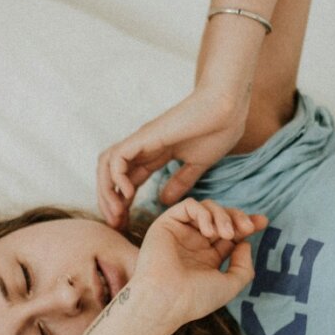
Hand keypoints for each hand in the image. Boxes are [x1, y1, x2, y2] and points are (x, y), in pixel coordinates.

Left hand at [97, 87, 247, 228]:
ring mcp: (142, 141)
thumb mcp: (196, 165)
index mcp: (154, 154)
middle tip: (116, 224)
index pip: (128, 181)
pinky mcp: (144, 137)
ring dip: (107, 191)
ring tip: (117, 213)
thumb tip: (164, 200)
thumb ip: (180, 181)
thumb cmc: (217, 131)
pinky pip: (117, 157)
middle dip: (109, 201)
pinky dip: (116, 176)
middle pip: (111, 175)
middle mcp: (143, 147)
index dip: (122, 203)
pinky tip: (127, 193)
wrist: (227, 110)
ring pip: (107, 165)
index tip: (125, 225)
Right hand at [130, 199, 267, 326]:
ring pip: (207, 208)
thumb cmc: (195, 299)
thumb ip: (243, 266)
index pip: (230, 234)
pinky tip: (208, 232)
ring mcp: (181, 233)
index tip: (262, 222)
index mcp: (208, 258)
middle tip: (248, 227)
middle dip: (238, 217)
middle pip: (221, 217)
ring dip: (222, 216)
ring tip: (226, 234)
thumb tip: (245, 243)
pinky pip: (189, 205)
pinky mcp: (167, 224)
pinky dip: (203, 213)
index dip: (246, 224)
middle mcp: (194, 243)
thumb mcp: (229, 285)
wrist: (165, 301)